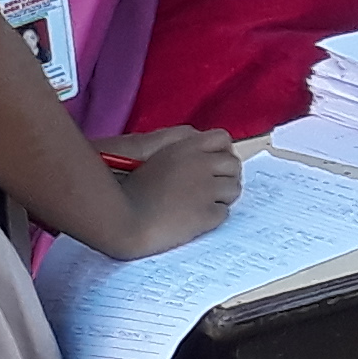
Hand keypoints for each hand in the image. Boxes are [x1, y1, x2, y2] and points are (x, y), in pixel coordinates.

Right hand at [105, 126, 241, 256]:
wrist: (123, 219)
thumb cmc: (128, 190)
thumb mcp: (152, 158)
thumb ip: (180, 153)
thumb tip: (201, 157)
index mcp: (186, 148)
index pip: (222, 139)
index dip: (221, 152)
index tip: (215, 164)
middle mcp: (201, 164)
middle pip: (233, 165)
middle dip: (227, 176)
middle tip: (214, 187)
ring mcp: (207, 190)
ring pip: (234, 189)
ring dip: (223, 197)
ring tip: (205, 204)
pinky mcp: (207, 214)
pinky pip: (224, 213)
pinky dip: (214, 216)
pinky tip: (198, 219)